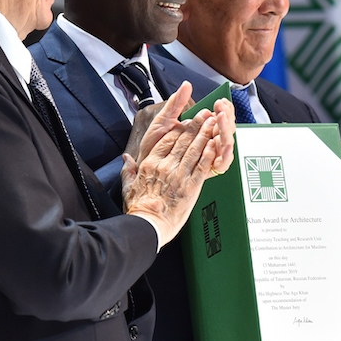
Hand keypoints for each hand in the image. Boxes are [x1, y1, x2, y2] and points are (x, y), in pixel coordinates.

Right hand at [121, 86, 235, 243]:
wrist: (148, 225)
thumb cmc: (138, 210)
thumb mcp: (127, 188)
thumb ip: (128, 171)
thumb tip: (125, 159)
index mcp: (150, 164)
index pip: (166, 140)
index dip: (178, 129)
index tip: (184, 121)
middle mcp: (165, 166)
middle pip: (182, 141)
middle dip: (195, 126)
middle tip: (204, 115)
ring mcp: (179, 175)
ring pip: (194, 149)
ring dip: (205, 134)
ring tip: (212, 123)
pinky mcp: (191, 186)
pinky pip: (202, 165)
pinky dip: (209, 153)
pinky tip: (215, 143)